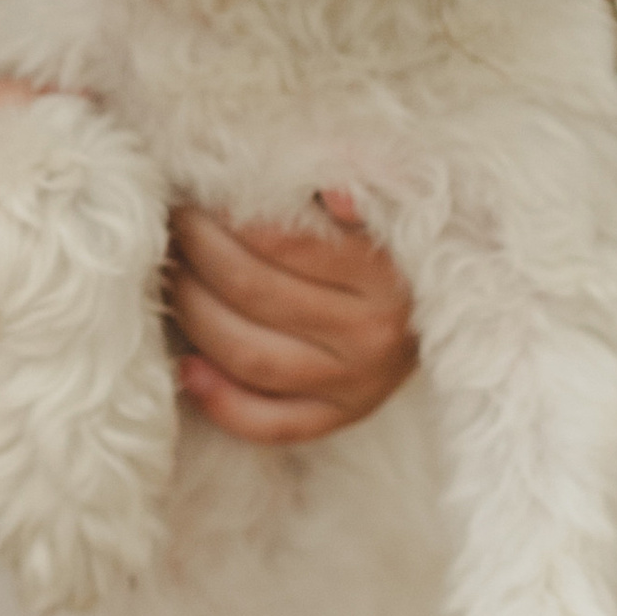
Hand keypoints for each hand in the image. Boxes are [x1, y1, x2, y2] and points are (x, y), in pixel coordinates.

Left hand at [165, 189, 417, 444]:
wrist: (443, 314)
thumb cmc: (393, 249)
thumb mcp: (384, 212)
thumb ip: (356, 191)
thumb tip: (334, 195)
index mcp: (384, 277)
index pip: (285, 243)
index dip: (229, 219)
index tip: (198, 198)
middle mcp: (372, 338)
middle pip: (256, 296)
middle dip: (200, 256)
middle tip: (176, 228)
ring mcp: (355, 387)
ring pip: (251, 358)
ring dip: (195, 315)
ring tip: (173, 277)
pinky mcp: (337, 419)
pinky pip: (268, 423)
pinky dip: (220, 400)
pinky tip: (188, 367)